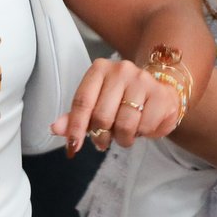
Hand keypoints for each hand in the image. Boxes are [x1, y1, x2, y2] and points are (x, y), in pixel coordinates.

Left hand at [51, 59, 184, 155]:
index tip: (73, 147)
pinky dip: (142, 134)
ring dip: (123, 139)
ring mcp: (142, 80)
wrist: (160, 92)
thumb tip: (55, 128)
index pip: (82, 101)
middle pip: (102, 116)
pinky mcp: (160, 94)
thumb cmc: (123, 100)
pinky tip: (143, 125)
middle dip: (101, 136)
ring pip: (124, 125)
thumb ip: (76, 117)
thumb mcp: (97, 105)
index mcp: (99, 70)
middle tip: (105, 140)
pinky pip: (145, 127)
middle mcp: (120, 70)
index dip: (75, 127)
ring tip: (126, 134)